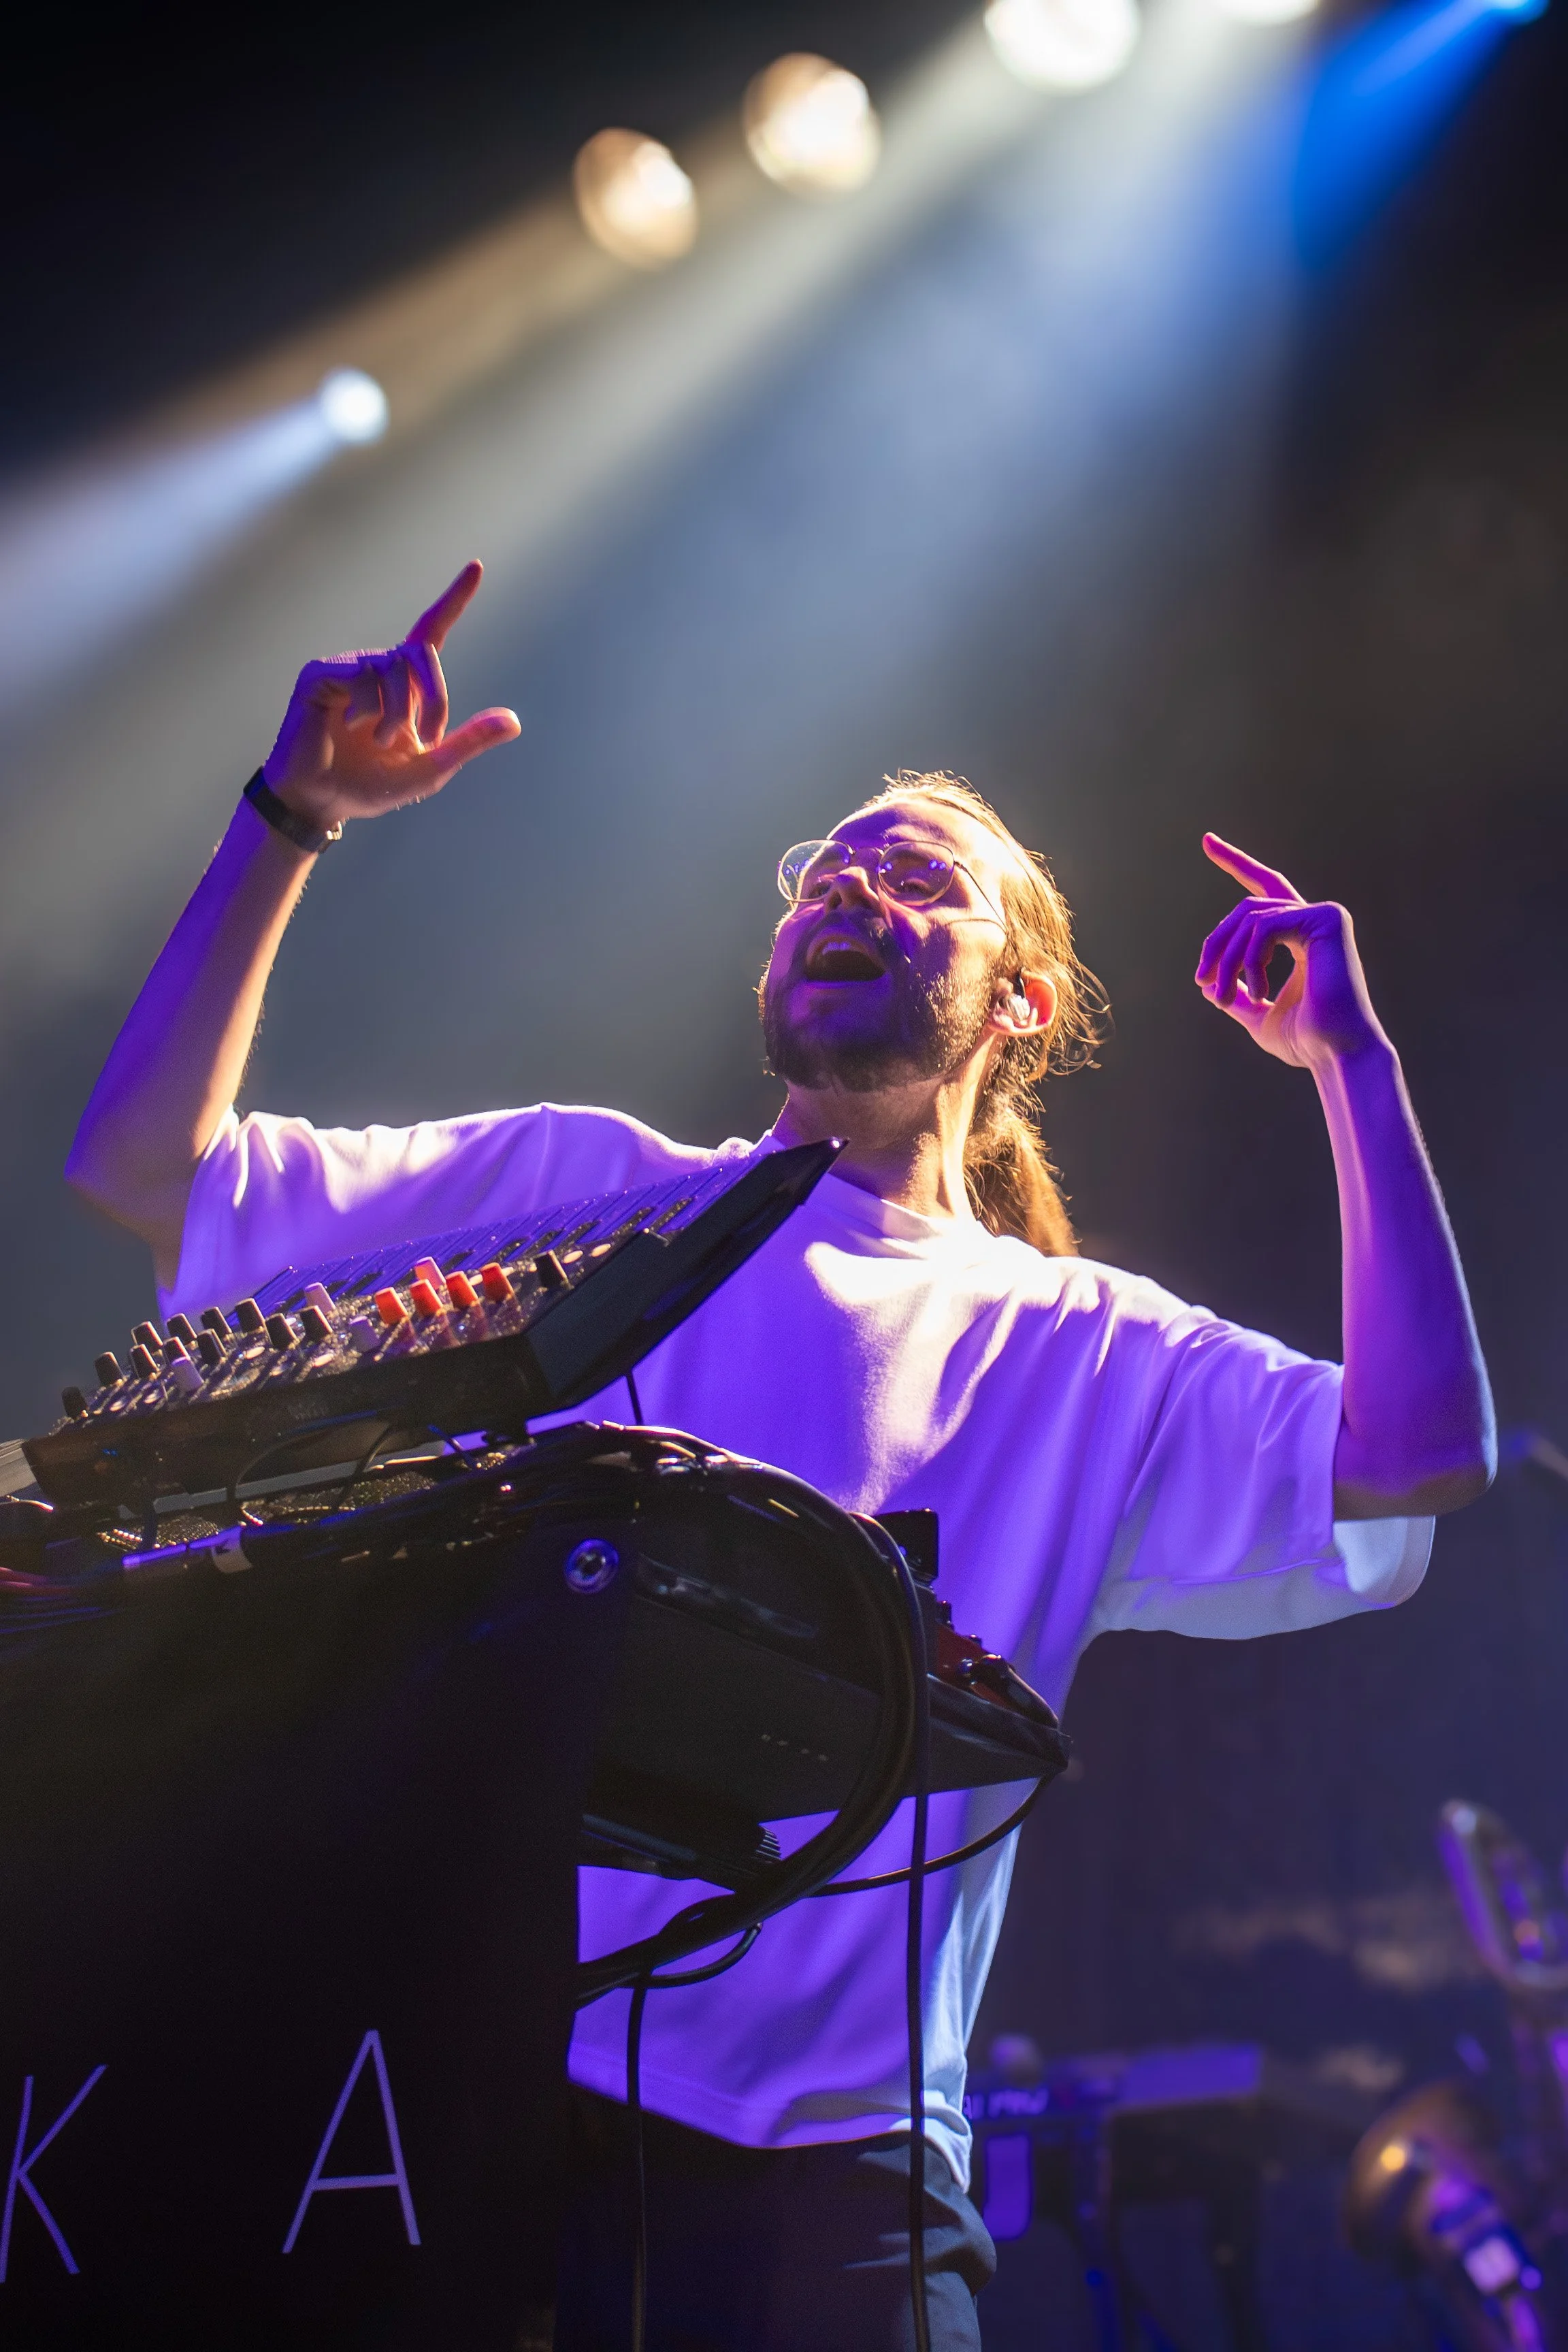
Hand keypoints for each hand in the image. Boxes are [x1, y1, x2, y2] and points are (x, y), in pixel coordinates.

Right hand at [261, 561, 520, 830]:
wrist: (321, 800)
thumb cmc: (370, 786)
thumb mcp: (429, 769)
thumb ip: (468, 743)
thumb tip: (514, 721)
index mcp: (403, 684)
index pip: (431, 632)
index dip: (454, 600)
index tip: (477, 567)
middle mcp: (377, 666)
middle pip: (423, 655)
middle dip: (435, 697)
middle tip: (425, 737)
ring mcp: (347, 667)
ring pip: (394, 668)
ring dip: (396, 713)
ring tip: (378, 741)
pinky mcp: (321, 674)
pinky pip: (361, 676)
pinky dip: (366, 709)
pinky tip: (349, 727)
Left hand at [1194, 835, 1386, 1070]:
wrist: (1337, 1054)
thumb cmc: (1307, 1041)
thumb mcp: (1259, 1017)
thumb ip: (1237, 995)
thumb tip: (1207, 983)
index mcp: (1302, 937)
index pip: (1265, 890)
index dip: (1236, 863)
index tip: (1207, 841)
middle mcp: (1315, 920)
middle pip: (1247, 909)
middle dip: (1217, 944)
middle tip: (1202, 980)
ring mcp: (1325, 916)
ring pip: (1251, 917)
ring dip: (1228, 959)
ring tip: (1224, 996)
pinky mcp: (1328, 919)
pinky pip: (1267, 924)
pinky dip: (1251, 956)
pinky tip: (1260, 988)